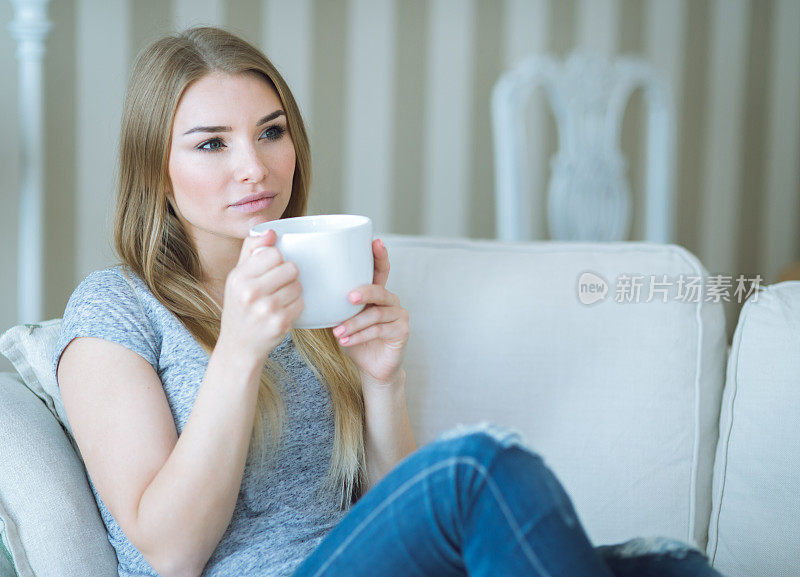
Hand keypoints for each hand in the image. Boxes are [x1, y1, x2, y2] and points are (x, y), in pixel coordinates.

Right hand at [218, 229, 304, 361]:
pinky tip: (283, 312)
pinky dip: (296, 307)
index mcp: (238, 277)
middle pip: (290, 268)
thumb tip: (270, 230)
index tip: (271, 270)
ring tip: (279, 300)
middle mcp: (250, 293)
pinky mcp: (280, 323)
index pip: (273, 253)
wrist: (238, 346)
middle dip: (288, 276)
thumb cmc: (240, 307)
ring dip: (294, 292)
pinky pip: (302, 304)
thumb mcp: (237, 277)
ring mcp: (266, 309)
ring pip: (298, 286)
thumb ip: (251, 250)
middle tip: (278, 287)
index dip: (277, 260)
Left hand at [331, 239, 409, 385]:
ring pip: (376, 315)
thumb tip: (308, 290)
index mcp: (377, 293)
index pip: (381, 270)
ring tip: (338, 332)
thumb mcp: (343, 319)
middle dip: (365, 292)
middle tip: (349, 297)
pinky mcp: (401, 331)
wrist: (371, 367)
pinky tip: (345, 341)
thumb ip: (335, 304)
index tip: (376, 242)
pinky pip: (379, 330)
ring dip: (354, 324)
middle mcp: (390, 301)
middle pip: (380, 291)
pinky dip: (359, 337)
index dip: (380, 255)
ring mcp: (398, 315)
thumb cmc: (355, 339)